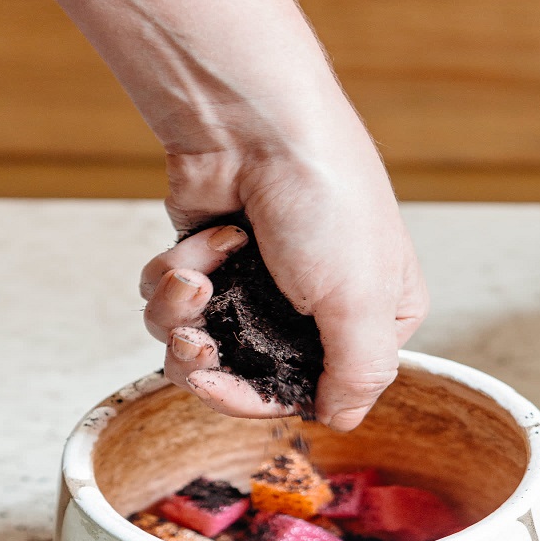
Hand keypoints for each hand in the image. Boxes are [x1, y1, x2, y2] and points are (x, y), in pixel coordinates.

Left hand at [140, 136, 428, 429]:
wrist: (252, 120)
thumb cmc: (324, 200)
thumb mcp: (363, 302)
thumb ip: (359, 375)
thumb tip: (342, 420)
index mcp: (367, 323)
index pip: (308, 391)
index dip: (254, 399)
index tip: (220, 387)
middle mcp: (313, 309)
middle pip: (243, 374)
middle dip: (207, 360)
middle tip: (194, 341)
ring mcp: (255, 285)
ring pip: (197, 341)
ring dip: (183, 313)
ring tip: (194, 276)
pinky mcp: (208, 260)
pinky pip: (172, 299)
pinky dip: (174, 274)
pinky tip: (199, 241)